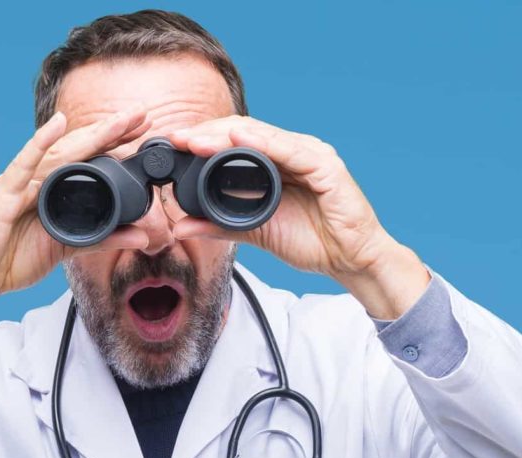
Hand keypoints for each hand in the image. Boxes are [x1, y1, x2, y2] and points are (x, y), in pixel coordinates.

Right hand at [0, 108, 152, 308]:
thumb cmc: (14, 259)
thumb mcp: (67, 246)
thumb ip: (103, 238)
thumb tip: (143, 236)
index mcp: (52, 187)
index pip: (88, 157)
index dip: (114, 141)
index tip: (144, 128)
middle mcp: (37, 178)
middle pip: (79, 147)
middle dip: (110, 129)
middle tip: (142, 113)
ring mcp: (20, 184)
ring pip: (59, 153)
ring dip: (89, 134)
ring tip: (116, 120)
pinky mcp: (3, 195)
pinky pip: (24, 166)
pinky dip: (39, 144)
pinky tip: (57, 124)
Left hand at [166, 116, 429, 318]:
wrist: (350, 261)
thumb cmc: (311, 241)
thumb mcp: (255, 231)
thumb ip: (219, 225)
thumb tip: (181, 226)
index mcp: (277, 161)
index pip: (234, 140)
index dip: (202, 140)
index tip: (171, 145)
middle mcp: (294, 151)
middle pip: (244, 131)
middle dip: (206, 133)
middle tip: (175, 138)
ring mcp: (311, 155)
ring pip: (262, 136)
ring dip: (225, 136)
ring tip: (194, 140)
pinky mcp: (326, 166)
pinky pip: (290, 150)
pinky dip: (263, 143)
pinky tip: (237, 138)